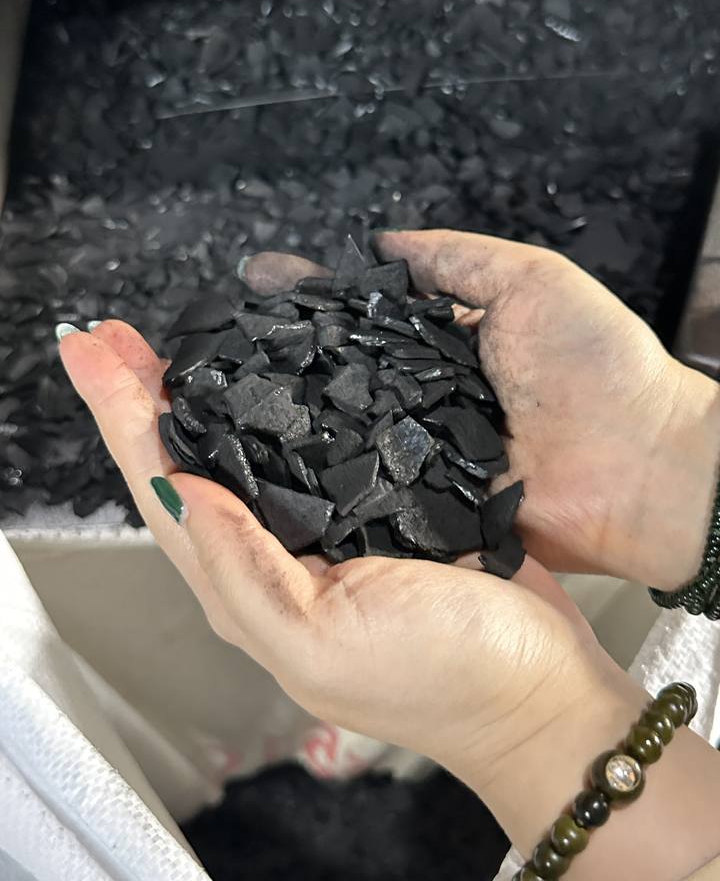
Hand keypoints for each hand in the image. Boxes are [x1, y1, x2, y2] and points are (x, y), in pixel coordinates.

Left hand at [58, 319, 609, 791]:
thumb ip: (243, 573)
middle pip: (190, 458)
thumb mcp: (322, 643)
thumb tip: (180, 489)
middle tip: (113, 336)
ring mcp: (327, 525)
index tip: (89, 353)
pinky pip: (317, 440)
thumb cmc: (444, 677)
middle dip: (144, 395)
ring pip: (247, 445)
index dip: (120, 417)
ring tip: (178, 338)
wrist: (539, 687)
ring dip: (207, 390)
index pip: (163, 487)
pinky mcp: (378, 502)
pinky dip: (284, 398)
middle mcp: (275, 552)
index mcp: (247, 586)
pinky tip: (275, 366)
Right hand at [244, 233, 719, 591]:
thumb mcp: (532, 283)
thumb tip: (381, 241)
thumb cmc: (600, 368)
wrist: (646, 471)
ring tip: (211, 400)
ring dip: (281, 419)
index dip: (307, 298)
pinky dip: (319, 483)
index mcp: (442, 345)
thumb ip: (456, 260)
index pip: (359, 315)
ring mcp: (417, 455)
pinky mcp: (424, 509)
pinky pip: (364, 492)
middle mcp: (418, 400)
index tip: (254, 282)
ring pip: (337, 434)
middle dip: (275, 356)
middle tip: (209, 345)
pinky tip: (260, 471)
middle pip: (335, 376)